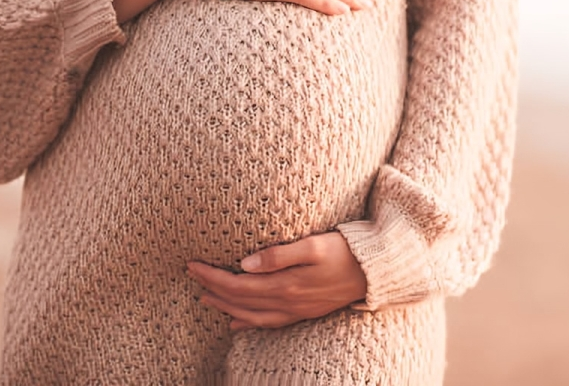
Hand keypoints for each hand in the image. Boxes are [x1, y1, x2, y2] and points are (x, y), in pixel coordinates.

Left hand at [186, 231, 367, 330]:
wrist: (376, 272)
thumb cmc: (346, 251)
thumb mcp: (314, 245)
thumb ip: (279, 254)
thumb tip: (245, 263)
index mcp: (285, 284)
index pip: (238, 283)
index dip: (212, 275)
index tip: (192, 264)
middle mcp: (287, 301)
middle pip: (240, 300)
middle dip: (213, 288)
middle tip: (192, 275)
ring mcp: (296, 310)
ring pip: (251, 315)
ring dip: (226, 307)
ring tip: (206, 298)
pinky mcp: (305, 311)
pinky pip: (269, 323)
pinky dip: (249, 323)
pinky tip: (238, 323)